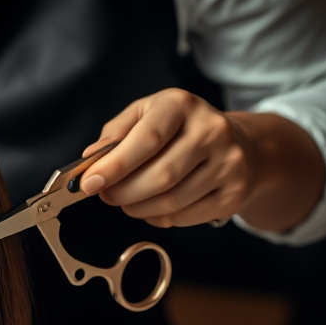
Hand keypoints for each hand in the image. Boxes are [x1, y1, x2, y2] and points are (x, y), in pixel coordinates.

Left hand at [80, 88, 324, 231]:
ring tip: (128, 201)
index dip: (115, 166)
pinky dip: (158, 218)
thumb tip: (91, 160)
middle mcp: (212, 131)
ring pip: (171, 202)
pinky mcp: (233, 193)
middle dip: (123, 193)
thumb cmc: (179, 129)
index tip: (90, 183)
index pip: (147, 139)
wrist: (235, 143)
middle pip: (160, 177)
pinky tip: (154, 207)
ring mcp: (228, 163)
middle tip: (107, 196)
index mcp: (182, 106)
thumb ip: (115, 134)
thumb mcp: (145, 115)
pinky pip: (183, 218)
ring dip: (138, 209)